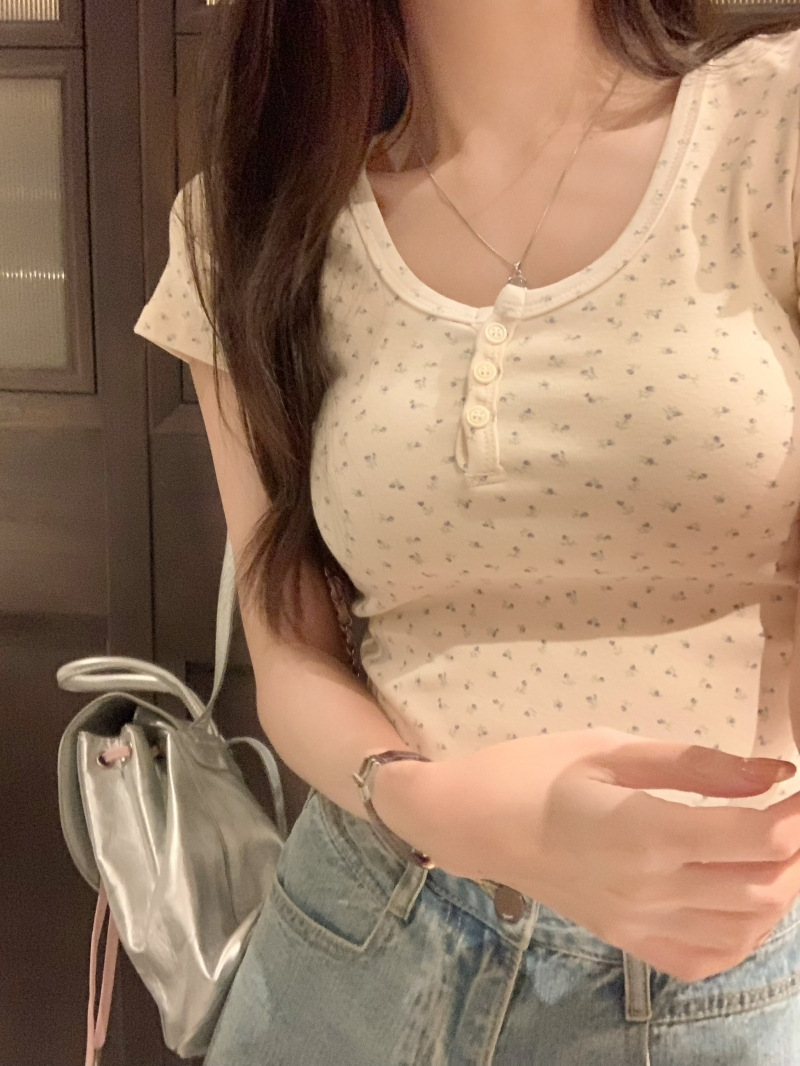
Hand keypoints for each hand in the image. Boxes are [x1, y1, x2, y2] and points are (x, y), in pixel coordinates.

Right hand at [379, 729, 799, 981]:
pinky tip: (737, 894)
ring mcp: (639, 924)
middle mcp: (648, 889)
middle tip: (785, 811)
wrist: (476, 822)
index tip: (797, 785)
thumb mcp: (613, 749)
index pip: (754, 838)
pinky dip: (743, 932)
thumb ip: (698, 765)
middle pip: (762, 888)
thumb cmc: (538, 770)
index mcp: (643, 831)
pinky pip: (708, 957)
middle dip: (794, 850)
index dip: (794, 814)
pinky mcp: (629, 942)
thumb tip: (776, 774)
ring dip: (776, 888)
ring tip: (767, 846)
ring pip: (745, 927)